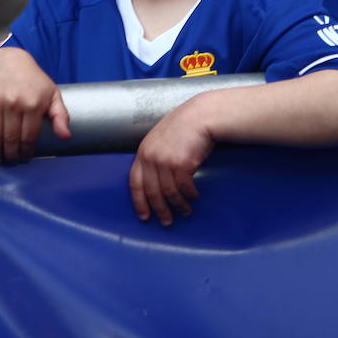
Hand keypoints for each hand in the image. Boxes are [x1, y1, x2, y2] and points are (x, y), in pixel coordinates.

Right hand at [0, 47, 70, 164]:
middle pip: (10, 139)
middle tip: (10, 161)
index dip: (26, 152)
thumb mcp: (52, 94)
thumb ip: (61, 115)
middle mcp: (14, 102)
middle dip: (10, 155)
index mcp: (33, 103)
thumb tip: (66, 136)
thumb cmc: (32, 80)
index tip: (23, 158)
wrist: (8, 60)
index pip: (29, 137)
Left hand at [129, 101, 215, 225]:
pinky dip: (189, 195)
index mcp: (143, 151)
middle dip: (159, 210)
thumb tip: (155, 178)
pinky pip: (184, 187)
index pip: (135, 182)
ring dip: (178, 205)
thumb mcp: (161, 138)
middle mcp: (151, 157)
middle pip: (152, 192)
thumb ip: (154, 155)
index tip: (144, 215)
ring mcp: (165, 160)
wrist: (202, 115)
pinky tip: (194, 197)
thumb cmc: (185, 126)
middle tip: (166, 221)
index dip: (139, 201)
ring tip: (185, 211)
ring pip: (169, 192)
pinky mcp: (182, 164)